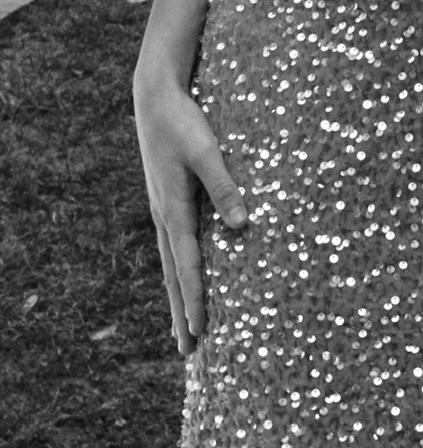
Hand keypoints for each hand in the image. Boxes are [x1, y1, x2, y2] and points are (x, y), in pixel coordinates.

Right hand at [133, 73, 246, 354]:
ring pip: (170, 263)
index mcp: (173, 210)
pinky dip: (177, 270)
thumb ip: (225, 187)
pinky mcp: (166, 198)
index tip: (202, 333)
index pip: (187, 266)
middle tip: (188, 351)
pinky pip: (173, 245)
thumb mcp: (207, 152)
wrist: (156, 96)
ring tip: (183, 327)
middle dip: (183, 313)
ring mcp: (162, 209)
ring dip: (178, 297)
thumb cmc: (184, 121)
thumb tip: (241, 226)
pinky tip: (183, 277)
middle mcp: (164, 216)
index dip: (195, 300)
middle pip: (173, 275)